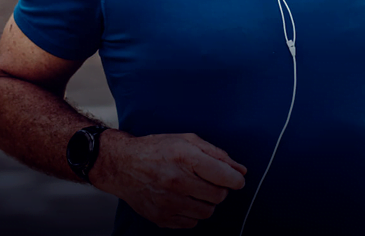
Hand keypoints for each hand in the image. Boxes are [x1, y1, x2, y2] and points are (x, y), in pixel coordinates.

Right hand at [90, 131, 247, 228]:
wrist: (123, 165)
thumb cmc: (157, 149)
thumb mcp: (187, 140)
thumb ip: (217, 154)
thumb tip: (241, 170)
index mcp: (185, 157)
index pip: (225, 177)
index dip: (236, 180)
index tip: (235, 180)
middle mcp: (177, 181)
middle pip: (218, 196)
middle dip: (219, 189)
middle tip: (208, 181)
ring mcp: (168, 202)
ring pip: (207, 212)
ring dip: (205, 202)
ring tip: (194, 190)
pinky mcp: (161, 217)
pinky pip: (191, 223)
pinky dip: (191, 213)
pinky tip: (182, 199)